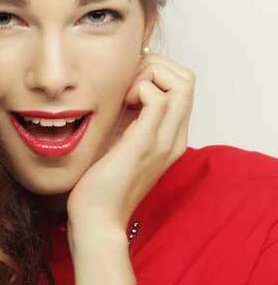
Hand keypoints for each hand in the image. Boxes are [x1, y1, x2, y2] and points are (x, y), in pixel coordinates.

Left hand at [66, 53, 195, 240]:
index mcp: (170, 136)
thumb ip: (128, 115)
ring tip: (125, 95)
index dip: (156, 72)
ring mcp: (164, 141)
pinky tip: (121, 105)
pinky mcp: (145, 144)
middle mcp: (175, 137)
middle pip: (187, 78)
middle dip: (155, 66)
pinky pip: (158, 98)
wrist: (96, 218)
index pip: (183, 85)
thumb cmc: (100, 181)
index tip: (127, 83)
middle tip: (126, 84)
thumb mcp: (119, 139)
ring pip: (182, 83)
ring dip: (149, 75)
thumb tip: (122, 85)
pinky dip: (139, 89)